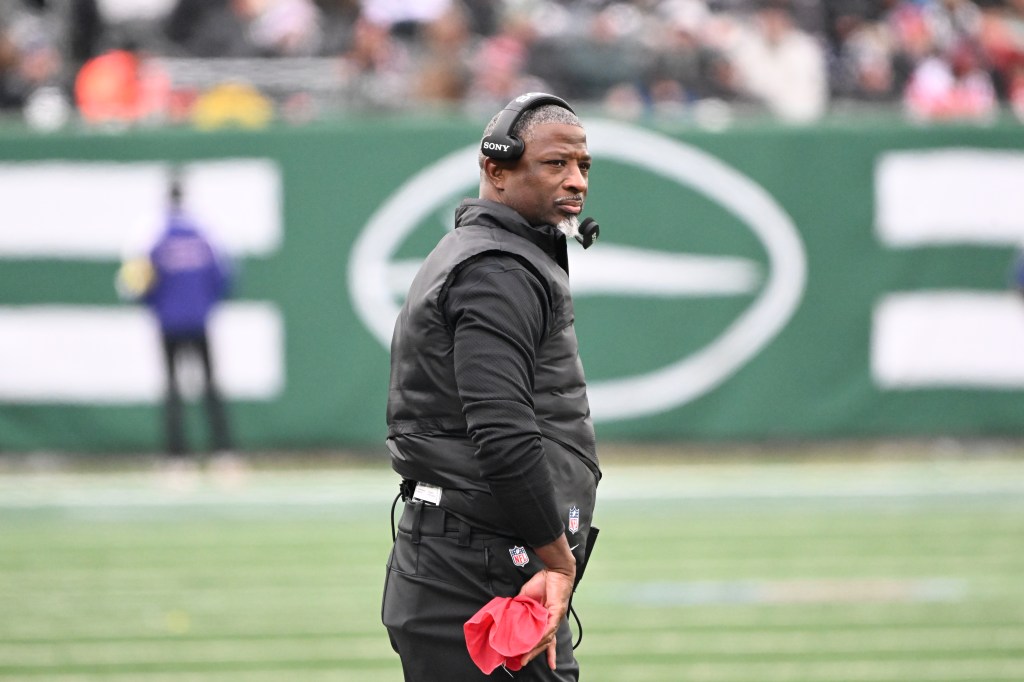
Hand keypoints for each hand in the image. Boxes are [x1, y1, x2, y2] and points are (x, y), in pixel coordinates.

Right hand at [516, 536, 575, 669]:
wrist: (554, 570)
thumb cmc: (542, 582)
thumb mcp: (527, 598)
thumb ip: (521, 608)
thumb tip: (510, 615)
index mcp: (546, 619)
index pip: (547, 638)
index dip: (546, 651)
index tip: (546, 664)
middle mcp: (552, 621)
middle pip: (546, 642)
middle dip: (535, 653)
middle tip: (523, 662)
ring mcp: (555, 617)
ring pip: (547, 637)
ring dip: (536, 647)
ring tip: (525, 656)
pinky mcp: (557, 612)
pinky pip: (549, 627)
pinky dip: (543, 635)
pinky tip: (536, 642)